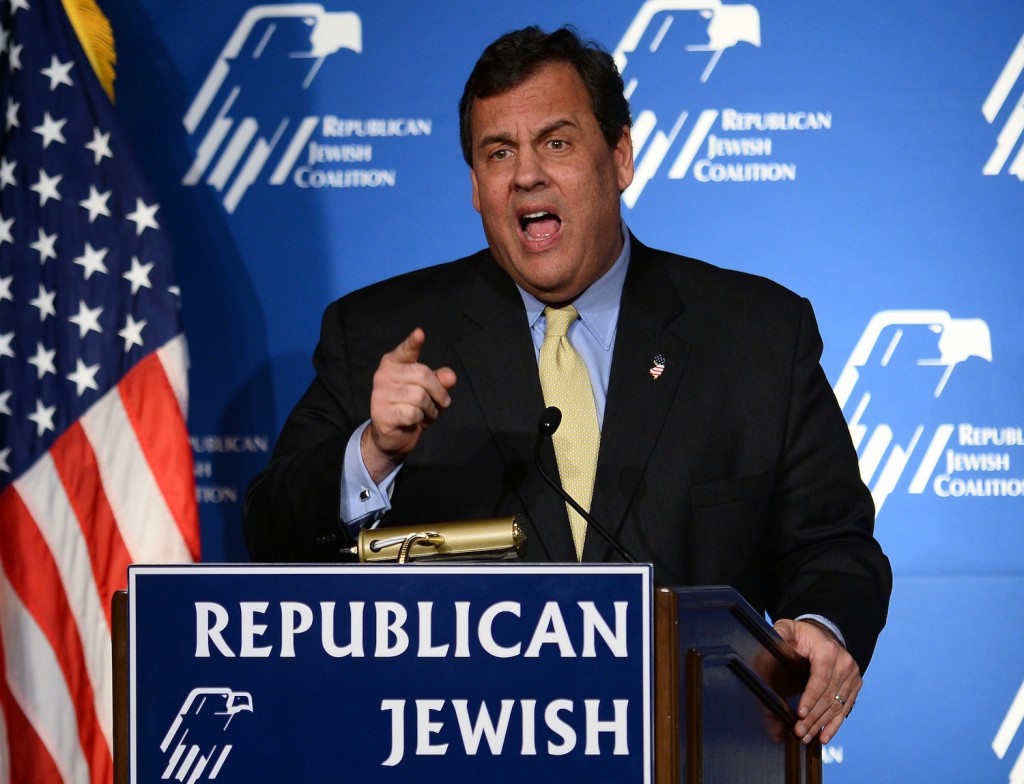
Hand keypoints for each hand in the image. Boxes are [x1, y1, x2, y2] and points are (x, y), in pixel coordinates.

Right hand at [362, 328, 456, 482]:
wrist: (394, 436)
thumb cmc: (412, 408)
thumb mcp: (431, 392)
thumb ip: (441, 381)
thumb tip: (450, 377)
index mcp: (393, 363)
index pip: (405, 351)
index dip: (413, 342)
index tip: (420, 333)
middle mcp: (383, 375)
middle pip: (422, 375)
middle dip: (438, 391)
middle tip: (441, 402)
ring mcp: (380, 394)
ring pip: (419, 396)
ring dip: (430, 409)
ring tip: (426, 413)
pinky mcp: (381, 413)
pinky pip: (412, 413)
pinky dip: (420, 419)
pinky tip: (415, 421)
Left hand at [773, 618, 860, 744]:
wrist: (825, 633)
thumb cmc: (803, 634)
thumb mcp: (790, 628)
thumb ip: (780, 633)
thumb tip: (770, 641)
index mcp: (829, 651)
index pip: (821, 678)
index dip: (811, 697)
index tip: (800, 713)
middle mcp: (845, 664)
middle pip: (829, 696)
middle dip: (813, 716)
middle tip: (799, 731)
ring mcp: (852, 676)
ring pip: (837, 706)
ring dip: (821, 724)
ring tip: (806, 737)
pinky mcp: (854, 686)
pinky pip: (846, 709)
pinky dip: (835, 724)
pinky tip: (824, 736)